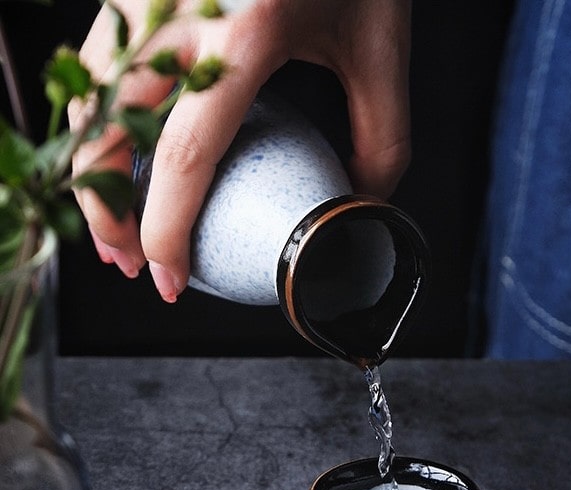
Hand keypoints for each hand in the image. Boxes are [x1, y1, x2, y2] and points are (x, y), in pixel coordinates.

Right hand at [69, 0, 411, 301]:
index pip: (183, 158)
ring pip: (86, 95)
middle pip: (104, 132)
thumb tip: (358, 204)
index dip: (165, 233)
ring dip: (92, 167)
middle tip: (126, 261)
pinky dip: (101, 118)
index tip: (167, 278)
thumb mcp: (380, 47)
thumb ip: (381, 138)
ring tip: (118, 216)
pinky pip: (101, 61)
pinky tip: (125, 150)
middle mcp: (175, 7)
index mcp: (245, 31)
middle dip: (103, 212)